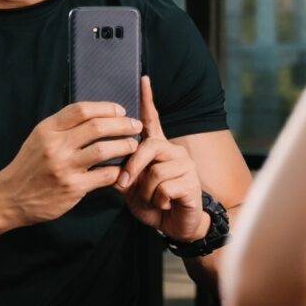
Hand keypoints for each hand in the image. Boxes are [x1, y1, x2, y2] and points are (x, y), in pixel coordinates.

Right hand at [0, 101, 141, 230]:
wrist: (9, 198)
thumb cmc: (28, 167)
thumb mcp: (38, 139)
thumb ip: (62, 127)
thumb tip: (95, 115)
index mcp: (47, 130)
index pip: (81, 110)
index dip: (106, 108)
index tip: (120, 110)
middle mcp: (55, 146)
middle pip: (97, 127)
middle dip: (122, 124)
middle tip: (136, 126)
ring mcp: (64, 167)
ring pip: (104, 149)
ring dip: (125, 145)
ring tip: (134, 145)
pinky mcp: (73, 188)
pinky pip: (104, 175)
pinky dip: (117, 170)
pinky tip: (122, 168)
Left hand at [115, 76, 209, 243]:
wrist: (176, 226)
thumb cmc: (153, 204)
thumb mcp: (132, 189)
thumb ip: (123, 174)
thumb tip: (114, 168)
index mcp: (158, 149)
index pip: (152, 119)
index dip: (148, 100)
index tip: (143, 79)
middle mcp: (173, 151)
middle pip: (147, 146)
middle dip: (132, 168)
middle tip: (126, 185)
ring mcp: (185, 165)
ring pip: (155, 172)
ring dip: (146, 192)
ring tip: (152, 199)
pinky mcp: (192, 182)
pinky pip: (165, 187)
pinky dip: (159, 201)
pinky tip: (165, 204)